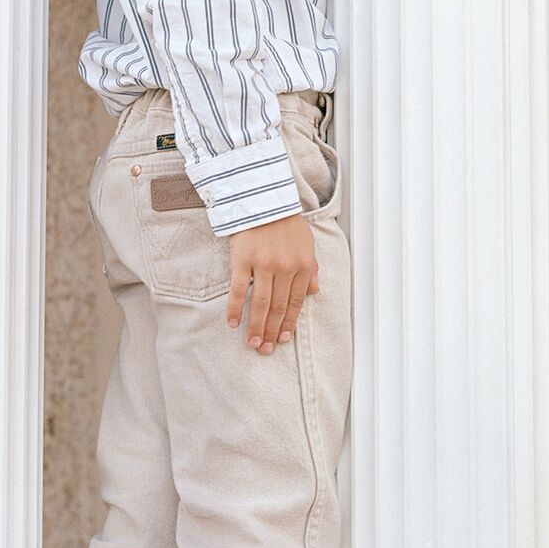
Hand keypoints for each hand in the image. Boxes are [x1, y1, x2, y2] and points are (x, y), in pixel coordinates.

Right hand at [227, 213, 318, 352]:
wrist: (263, 197)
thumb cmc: (285, 221)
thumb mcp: (306, 243)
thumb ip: (311, 268)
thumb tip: (315, 292)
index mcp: (303, 264)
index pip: (296, 301)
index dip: (289, 323)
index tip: (282, 340)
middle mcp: (285, 267)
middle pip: (278, 307)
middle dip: (271, 331)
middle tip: (264, 350)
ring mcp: (264, 264)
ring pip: (261, 303)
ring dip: (256, 326)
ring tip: (252, 343)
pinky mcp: (243, 259)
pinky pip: (239, 290)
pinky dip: (236, 309)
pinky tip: (233, 323)